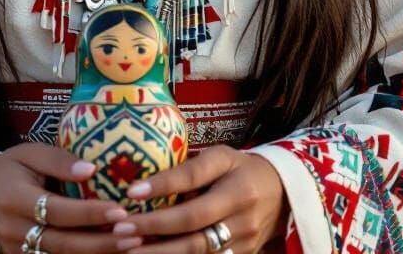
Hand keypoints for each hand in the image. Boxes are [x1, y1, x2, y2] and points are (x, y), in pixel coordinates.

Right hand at [0, 142, 129, 251]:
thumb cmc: (9, 167)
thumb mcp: (30, 153)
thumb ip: (59, 160)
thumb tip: (92, 169)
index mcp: (16, 198)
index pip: (58, 210)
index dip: (89, 213)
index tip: (119, 209)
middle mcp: (15, 229)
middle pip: (63, 243)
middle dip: (101, 242)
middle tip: (134, 234)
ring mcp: (16, 249)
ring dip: (97, 253)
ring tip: (130, 245)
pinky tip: (108, 251)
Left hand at [109, 145, 288, 252]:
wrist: (282, 195)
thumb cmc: (241, 169)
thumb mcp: (221, 157)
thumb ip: (190, 170)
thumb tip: (147, 182)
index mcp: (236, 186)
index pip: (195, 185)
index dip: (162, 189)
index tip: (131, 192)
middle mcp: (241, 218)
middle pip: (193, 230)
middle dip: (154, 230)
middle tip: (120, 231)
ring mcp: (243, 243)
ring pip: (197, 253)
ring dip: (160, 253)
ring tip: (127, 249)